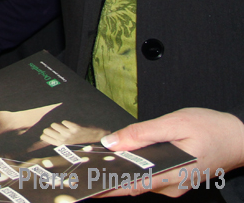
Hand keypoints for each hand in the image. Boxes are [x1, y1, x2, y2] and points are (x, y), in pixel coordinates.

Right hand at [39, 120, 104, 146]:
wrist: (93, 136)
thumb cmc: (78, 139)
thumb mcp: (66, 143)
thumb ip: (55, 140)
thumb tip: (41, 138)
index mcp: (60, 145)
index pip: (44, 137)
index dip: (45, 133)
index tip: (49, 133)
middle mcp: (64, 140)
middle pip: (47, 130)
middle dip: (51, 128)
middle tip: (58, 130)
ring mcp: (69, 134)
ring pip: (54, 125)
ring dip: (59, 125)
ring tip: (65, 128)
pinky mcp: (74, 128)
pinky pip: (64, 122)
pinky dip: (67, 123)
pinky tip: (72, 127)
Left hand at [97, 108, 243, 196]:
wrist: (241, 138)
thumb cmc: (213, 129)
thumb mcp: (175, 124)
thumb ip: (141, 134)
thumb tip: (112, 143)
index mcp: (171, 174)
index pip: (130, 185)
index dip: (106, 187)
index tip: (86, 185)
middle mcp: (172, 186)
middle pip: (132, 183)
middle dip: (108, 176)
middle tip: (84, 167)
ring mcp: (175, 184)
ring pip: (141, 180)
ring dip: (120, 171)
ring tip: (96, 160)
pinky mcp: (176, 178)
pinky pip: (151, 176)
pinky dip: (135, 168)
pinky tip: (122, 158)